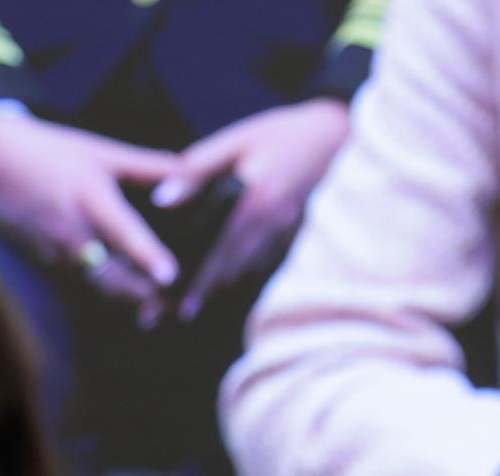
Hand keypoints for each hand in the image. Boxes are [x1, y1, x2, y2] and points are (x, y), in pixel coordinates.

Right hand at [0, 115, 188, 321]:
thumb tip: (192, 169)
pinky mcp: (45, 265)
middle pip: (111, 276)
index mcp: (88, 197)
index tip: (170, 276)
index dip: (146, 255)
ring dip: (128, 301)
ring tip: (163, 313)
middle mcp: (71, 231)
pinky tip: (133, 305)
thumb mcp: (98, 152)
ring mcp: (54, 252)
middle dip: (143, 296)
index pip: (122, 230)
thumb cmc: (50, 152)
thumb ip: (146, 167)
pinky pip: (82, 287)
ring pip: (97, 287)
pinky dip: (107, 296)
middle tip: (177, 309)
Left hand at [149, 99, 354, 320]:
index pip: (223, 251)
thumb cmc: (281, 134)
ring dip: (222, 291)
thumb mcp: (236, 141)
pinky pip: (266, 264)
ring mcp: (290, 236)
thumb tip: (161, 200)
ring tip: (191, 307)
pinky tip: (222, 285)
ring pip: (252, 272)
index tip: (181, 308)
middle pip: (236, 271)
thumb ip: (197, 170)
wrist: (338, 136)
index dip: (203, 283)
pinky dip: (243, 277)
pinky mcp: (298, 238)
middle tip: (176, 316)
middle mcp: (276, 226)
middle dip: (206, 295)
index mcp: (257, 200)